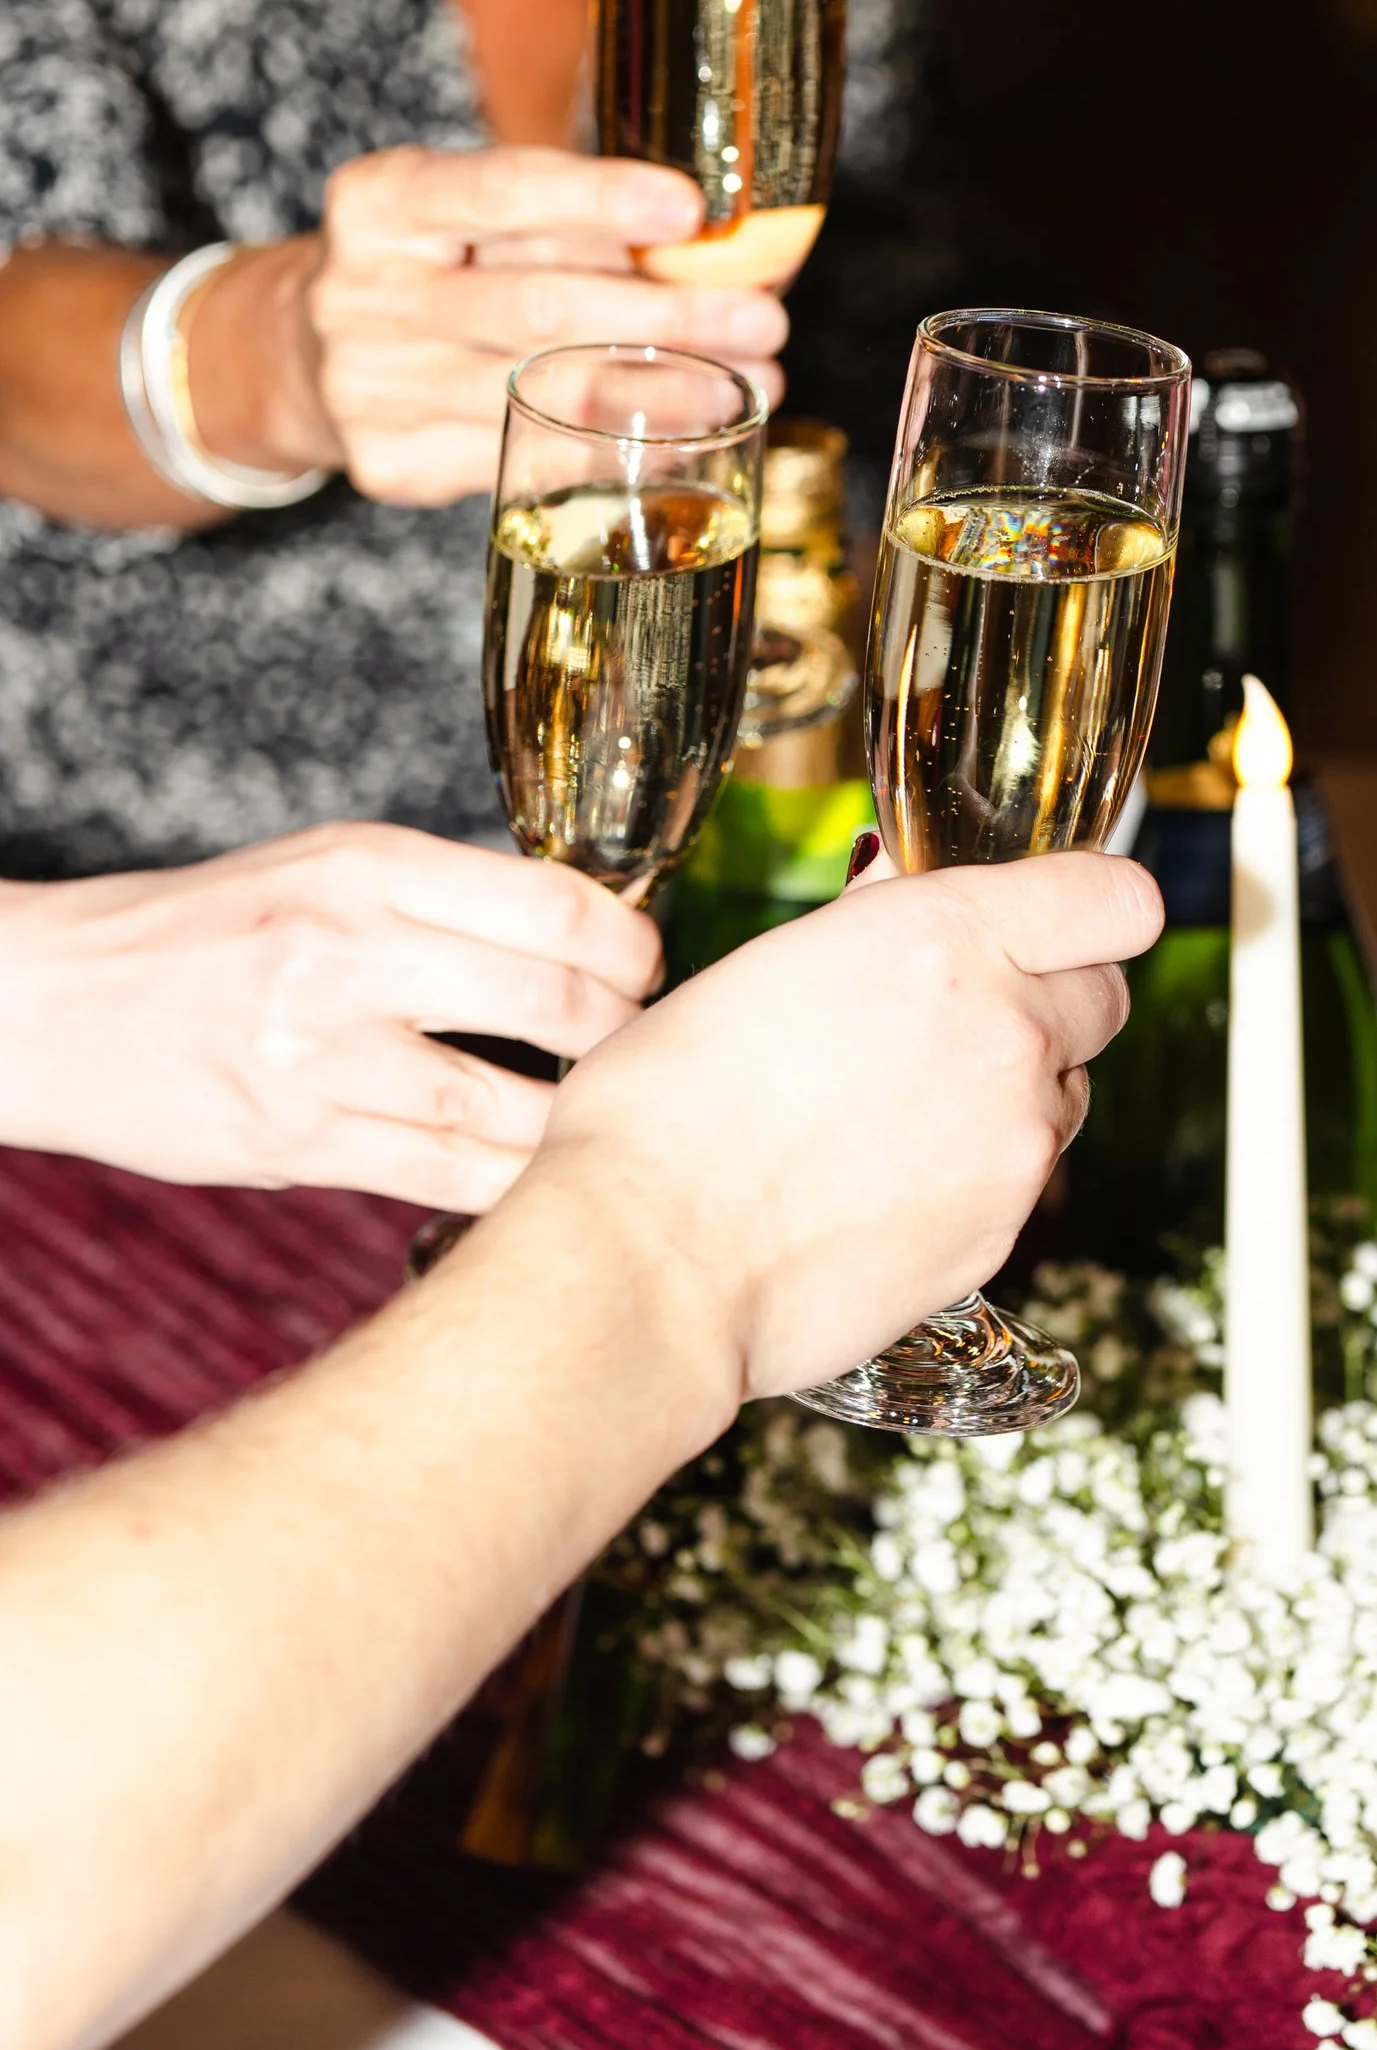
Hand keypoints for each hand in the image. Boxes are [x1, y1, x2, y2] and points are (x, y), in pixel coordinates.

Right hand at [0, 825, 657, 1209]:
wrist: (46, 1002)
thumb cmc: (201, 935)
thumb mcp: (321, 870)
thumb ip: (444, 901)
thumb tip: (590, 942)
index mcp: (367, 867)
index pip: (558, 905)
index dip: (632, 950)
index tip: (643, 973)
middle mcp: (348, 952)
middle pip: (558, 1006)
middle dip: (624, 1041)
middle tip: (638, 1057)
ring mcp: (321, 1055)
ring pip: (515, 1111)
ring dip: (580, 1126)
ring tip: (598, 1124)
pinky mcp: (297, 1143)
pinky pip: (450, 1178)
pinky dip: (511, 1182)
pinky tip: (535, 1177)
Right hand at [187, 148, 791, 507]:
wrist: (300, 357)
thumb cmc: (429, 269)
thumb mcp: (466, 216)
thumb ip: (564, 221)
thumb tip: (714, 245)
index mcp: (382, 203)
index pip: (502, 190)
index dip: (598, 199)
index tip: (689, 208)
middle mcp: (365, 293)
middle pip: (542, 307)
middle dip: (669, 318)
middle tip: (764, 321)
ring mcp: (373, 387)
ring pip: (550, 396)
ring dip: (668, 396)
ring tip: (752, 387)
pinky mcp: (395, 464)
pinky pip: (536, 463)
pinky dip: (625, 452)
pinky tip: (690, 441)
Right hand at [524, 849, 1164, 1405]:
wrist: (648, 1264)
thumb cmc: (666, 1111)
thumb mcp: (768, 966)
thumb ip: (874, 931)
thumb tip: (904, 902)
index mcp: (947, 937)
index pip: (1116, 899)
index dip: (1096, 907)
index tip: (1070, 919)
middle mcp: (1007, 1030)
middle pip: (1105, 996)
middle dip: (1051, 998)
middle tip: (962, 1018)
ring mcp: (1017, 1140)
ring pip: (1067, 1094)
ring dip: (1016, 1091)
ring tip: (900, 1113)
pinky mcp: (1003, 1231)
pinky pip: (1021, 1181)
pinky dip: (976, 1174)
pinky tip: (882, 1185)